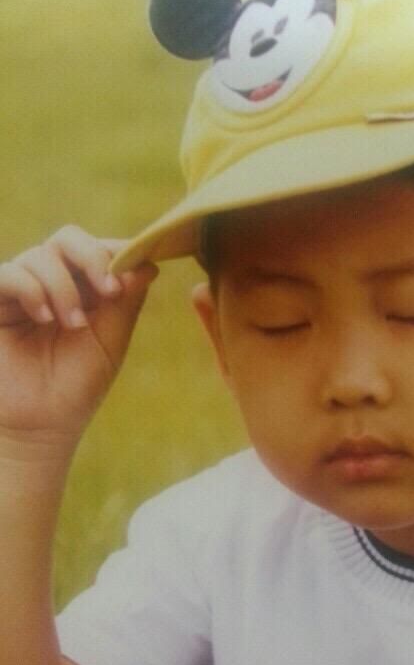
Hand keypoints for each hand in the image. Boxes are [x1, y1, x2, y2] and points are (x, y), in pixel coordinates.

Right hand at [0, 226, 156, 455]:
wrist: (37, 426)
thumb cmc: (76, 387)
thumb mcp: (110, 341)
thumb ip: (126, 300)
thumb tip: (148, 261)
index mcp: (84, 288)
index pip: (99, 248)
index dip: (117, 253)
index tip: (131, 278)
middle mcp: (51, 282)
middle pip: (69, 238)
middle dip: (93, 258)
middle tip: (108, 291)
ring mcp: (20, 290)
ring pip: (42, 255)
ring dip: (64, 288)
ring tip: (72, 325)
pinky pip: (7, 274)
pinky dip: (30, 289)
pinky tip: (43, 316)